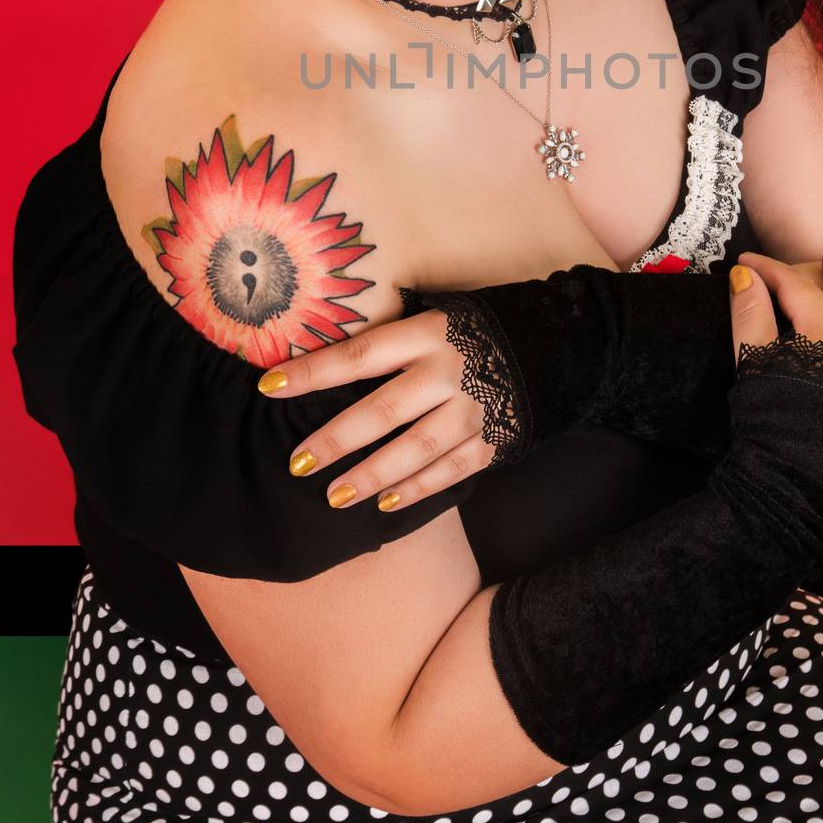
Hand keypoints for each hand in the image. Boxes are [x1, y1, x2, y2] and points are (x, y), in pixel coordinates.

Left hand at [256, 305, 497, 513]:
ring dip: (371, 476)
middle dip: (337, 439)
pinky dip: (416, 490)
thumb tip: (322, 365)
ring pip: (414, 449)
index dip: (313, 372)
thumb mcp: (434, 318)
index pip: (359, 355)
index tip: (270, 386)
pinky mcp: (493, 439)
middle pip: (382, 409)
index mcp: (427, 334)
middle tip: (299, 463)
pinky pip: (449, 471)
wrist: (552, 344)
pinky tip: (385, 504)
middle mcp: (448, 371)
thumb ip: (391, 344)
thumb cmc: (472, 331)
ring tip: (335, 496)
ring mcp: (473, 409)